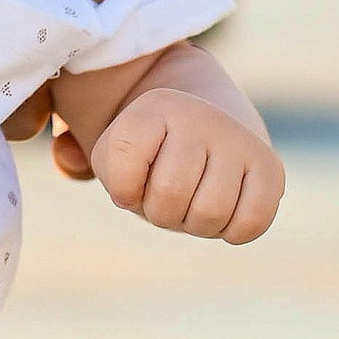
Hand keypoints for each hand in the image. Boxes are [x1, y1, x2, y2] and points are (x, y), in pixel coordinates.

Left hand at [88, 90, 283, 241]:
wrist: (210, 122)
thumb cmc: (151, 149)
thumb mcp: (112, 149)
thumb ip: (76, 157)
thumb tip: (67, 157)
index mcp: (155, 108)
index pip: (122, 172)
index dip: (122, 188)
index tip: (135, 172)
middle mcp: (202, 117)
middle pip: (168, 200)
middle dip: (159, 210)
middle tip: (168, 191)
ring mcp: (241, 141)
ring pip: (208, 215)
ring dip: (194, 223)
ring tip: (194, 199)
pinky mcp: (271, 170)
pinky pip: (248, 223)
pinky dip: (231, 230)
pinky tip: (224, 211)